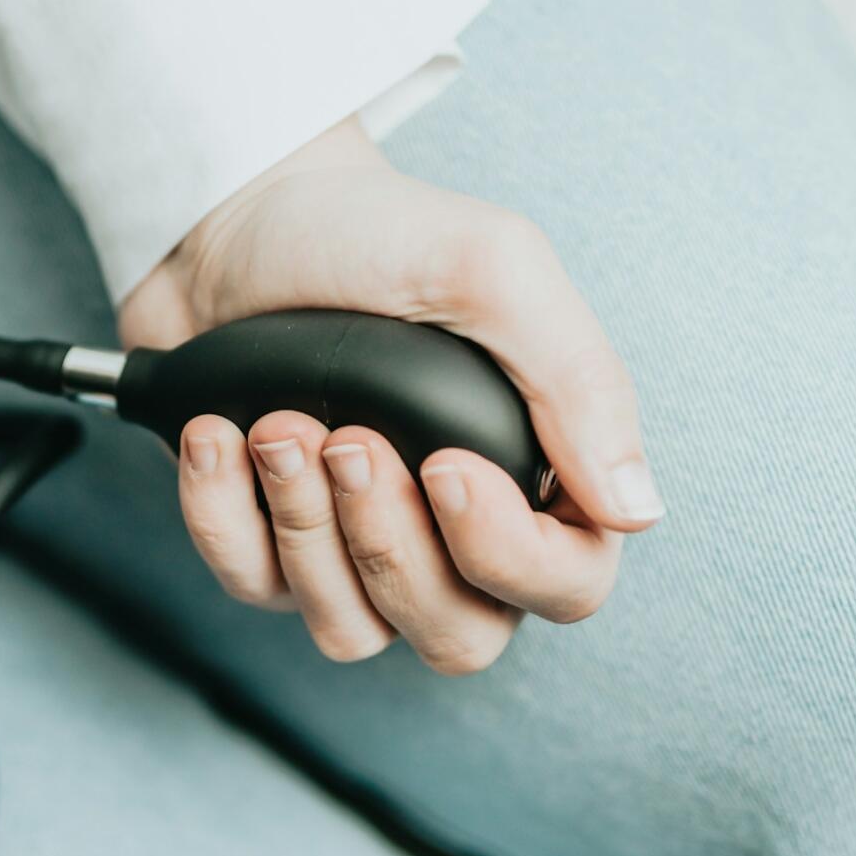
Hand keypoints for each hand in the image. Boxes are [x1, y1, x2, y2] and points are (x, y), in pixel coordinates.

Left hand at [120, 116, 663, 673]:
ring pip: (352, 632)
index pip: (567, 584)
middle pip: (459, 638)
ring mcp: (356, 551)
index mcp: (537, 474)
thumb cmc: (373, 236)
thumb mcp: (491, 270)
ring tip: (277, 425)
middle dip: (390, 547)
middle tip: (349, 440)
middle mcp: (453, 533)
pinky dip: (223, 516)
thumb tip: (637, 509)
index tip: (443, 464)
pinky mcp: (267, 547)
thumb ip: (577, 380)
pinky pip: (253, 591)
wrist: (234, 218)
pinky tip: (218, 436)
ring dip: (304, 530)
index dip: (505, 554)